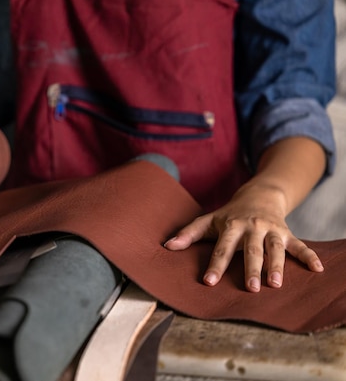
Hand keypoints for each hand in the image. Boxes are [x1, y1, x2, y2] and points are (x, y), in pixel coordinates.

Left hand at [163, 182, 323, 291]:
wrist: (259, 194)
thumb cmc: (229, 214)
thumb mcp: (208, 220)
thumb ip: (188, 233)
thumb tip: (166, 246)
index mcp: (231, 226)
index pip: (222, 248)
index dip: (215, 265)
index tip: (209, 282)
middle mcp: (252, 227)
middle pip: (251, 250)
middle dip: (250, 268)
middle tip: (250, 288)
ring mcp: (272, 230)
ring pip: (275, 248)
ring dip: (277, 266)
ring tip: (276, 285)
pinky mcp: (287, 232)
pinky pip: (300, 245)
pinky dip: (309, 256)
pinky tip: (318, 269)